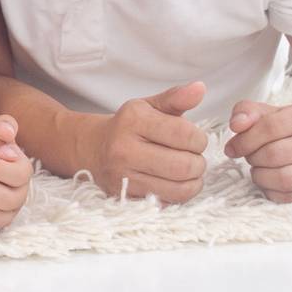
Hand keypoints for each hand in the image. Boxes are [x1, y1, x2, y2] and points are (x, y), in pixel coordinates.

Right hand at [77, 82, 209, 202]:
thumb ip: (176, 98)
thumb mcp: (147, 107)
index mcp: (133, 120)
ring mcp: (123, 176)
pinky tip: (172, 183)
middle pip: (185, 166)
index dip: (199, 139)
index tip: (193, 139)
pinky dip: (177, 196)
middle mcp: (124, 149)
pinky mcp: (125, 197)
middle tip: (192, 157)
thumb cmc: (126, 126)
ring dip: (193, 182)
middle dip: (198, 163)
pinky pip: (167, 203)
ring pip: (180, 189)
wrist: (91, 148)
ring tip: (186, 171)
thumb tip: (200, 88)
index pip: (185, 134)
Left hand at [223, 100, 291, 202]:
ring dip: (260, 176)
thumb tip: (236, 125)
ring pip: (284, 179)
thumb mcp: (268, 112)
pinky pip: (290, 197)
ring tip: (258, 167)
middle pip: (276, 154)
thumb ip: (247, 112)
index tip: (233, 147)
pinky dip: (270, 190)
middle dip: (253, 157)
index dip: (246, 139)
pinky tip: (268, 180)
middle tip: (249, 156)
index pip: (272, 126)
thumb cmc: (287, 128)